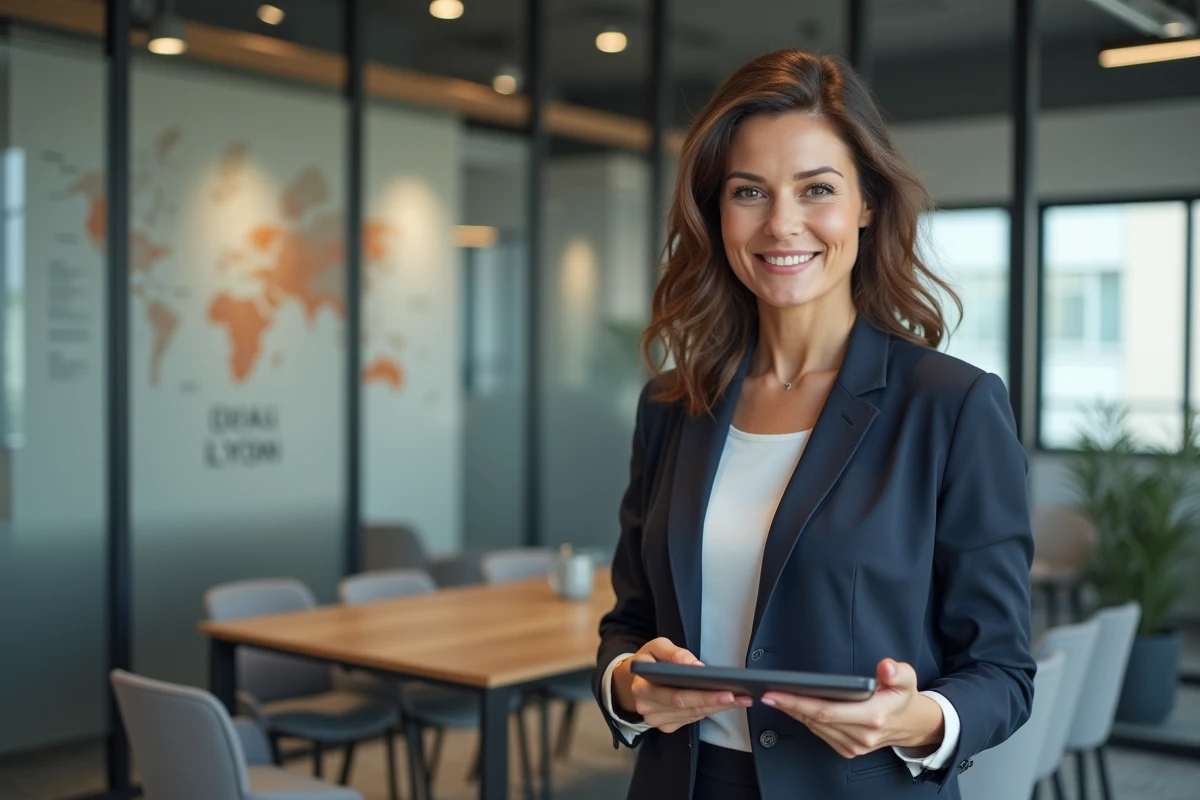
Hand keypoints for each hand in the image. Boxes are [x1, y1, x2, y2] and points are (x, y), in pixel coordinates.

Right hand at [613, 637, 751, 733]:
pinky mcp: (666, 726)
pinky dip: (709, 711)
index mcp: (642, 688)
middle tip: (742, 697)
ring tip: (741, 699)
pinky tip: (726, 704)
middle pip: (688, 709)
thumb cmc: (648, 660)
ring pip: (693, 716)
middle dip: (717, 703)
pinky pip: (692, 720)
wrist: (632, 679)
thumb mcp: (656, 647)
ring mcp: (656, 720)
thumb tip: (696, 667)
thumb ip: (674, 654)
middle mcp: (647, 708)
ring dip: (718, 708)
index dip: (703, 696)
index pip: (677, 696)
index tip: (727, 691)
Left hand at [761, 659, 944, 758]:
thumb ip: (896, 671)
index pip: (827, 711)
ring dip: (794, 713)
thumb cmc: (903, 698)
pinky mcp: (849, 750)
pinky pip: (820, 734)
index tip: (778, 693)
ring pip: (815, 728)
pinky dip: (805, 721)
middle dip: (789, 706)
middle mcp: (862, 735)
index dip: (799, 702)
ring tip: (776, 697)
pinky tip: (794, 708)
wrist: (911, 725)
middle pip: (816, 720)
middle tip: (767, 693)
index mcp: (873, 717)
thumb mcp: (907, 679)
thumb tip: (885, 667)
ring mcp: (855, 746)